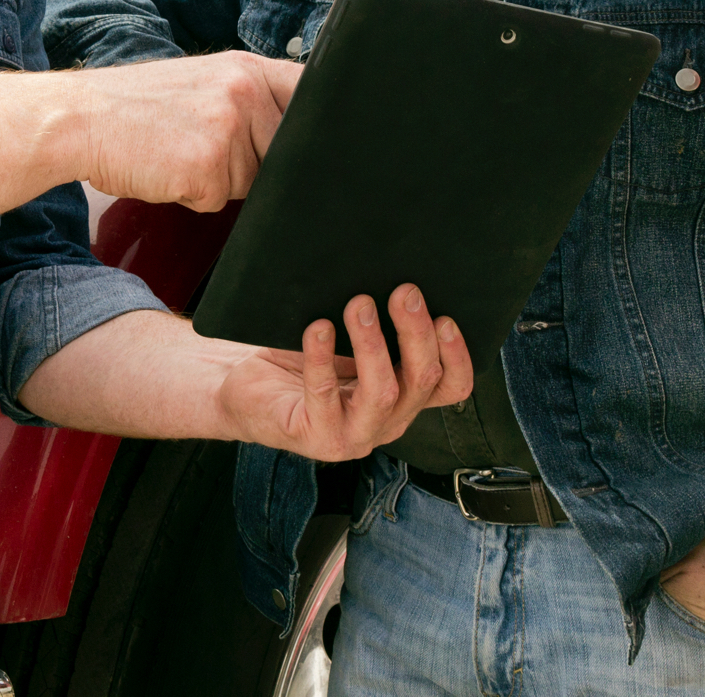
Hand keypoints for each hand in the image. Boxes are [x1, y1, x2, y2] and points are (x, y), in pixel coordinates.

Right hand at [76, 52, 301, 211]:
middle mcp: (243, 91)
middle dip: (254, 164)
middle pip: (285, 154)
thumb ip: (250, 101)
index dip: (315, 129)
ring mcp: (227, 127)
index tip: (306, 145)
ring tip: (179, 154)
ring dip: (220, 183)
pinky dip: (193, 197)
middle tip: (203, 146)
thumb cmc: (137, 108)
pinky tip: (167, 170)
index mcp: (246, 68)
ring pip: (252, 183)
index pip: (312, 97)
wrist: (80, 118)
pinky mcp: (207, 165)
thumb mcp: (203, 83)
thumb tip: (294, 140)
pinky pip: (217, 201)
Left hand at [216, 284, 473, 460]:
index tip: (446, 316)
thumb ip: (377, 320)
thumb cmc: (302, 357)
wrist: (247, 389)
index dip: (458, 356)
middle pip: (422, 382)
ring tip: (359, 305)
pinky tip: (317, 328)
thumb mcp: (347, 339)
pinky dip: (322, 358)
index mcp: (404, 396)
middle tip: (403, 292)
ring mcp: (354, 435)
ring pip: (383, 393)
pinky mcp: (316, 437)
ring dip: (374, 345)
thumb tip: (393, 267)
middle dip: (416, 333)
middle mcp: (387, 420)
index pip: (451, 387)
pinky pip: (324, 396)